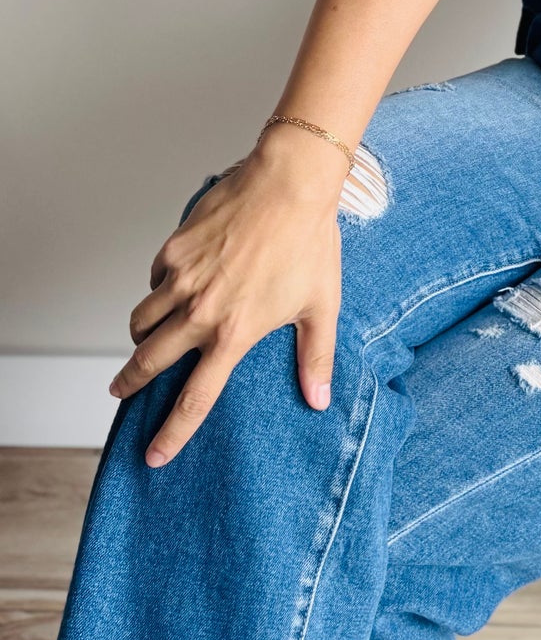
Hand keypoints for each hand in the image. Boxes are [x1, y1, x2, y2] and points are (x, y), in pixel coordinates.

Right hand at [108, 144, 344, 467]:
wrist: (289, 184)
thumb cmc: (309, 243)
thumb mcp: (321, 307)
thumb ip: (316, 358)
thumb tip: (320, 400)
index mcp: (234, 334)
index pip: (194, 399)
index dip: (172, 433)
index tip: (154, 456)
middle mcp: (199, 312)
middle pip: (148, 362)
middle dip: (129, 384)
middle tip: (120, 392)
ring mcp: (181, 280)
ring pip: (140, 321)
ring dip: (138, 337)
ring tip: (143, 341)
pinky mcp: (173, 250)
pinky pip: (153, 280)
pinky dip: (157, 290)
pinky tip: (172, 287)